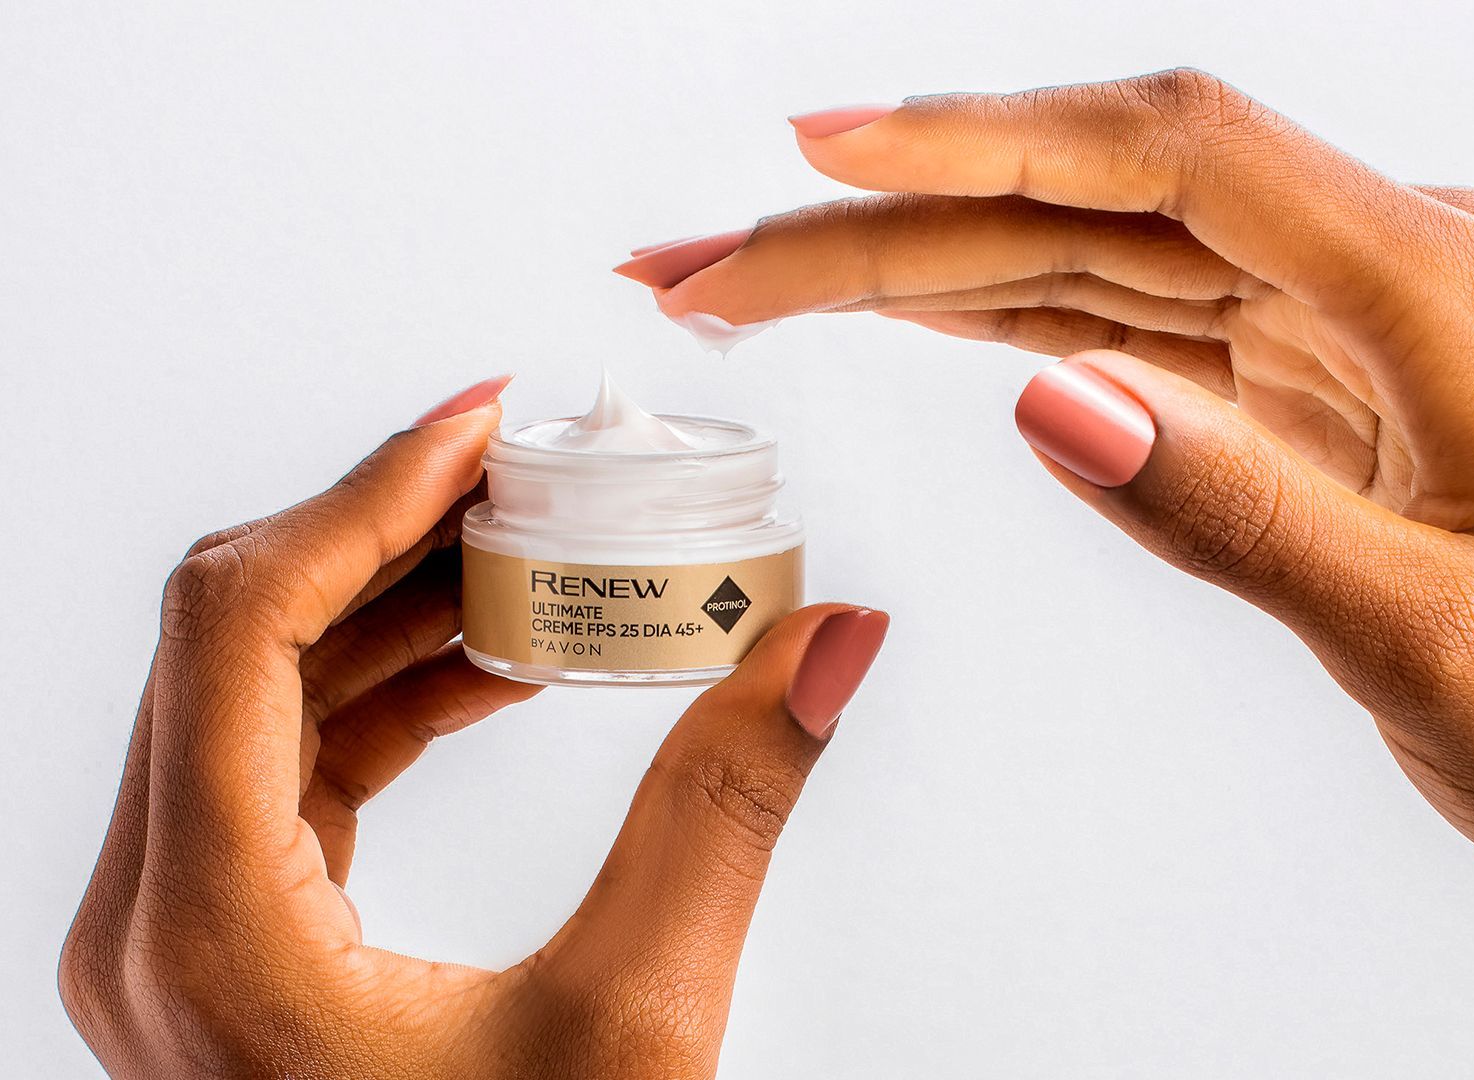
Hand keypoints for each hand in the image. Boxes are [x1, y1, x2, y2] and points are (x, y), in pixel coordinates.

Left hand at [59, 377, 888, 1077]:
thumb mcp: (636, 1030)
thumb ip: (728, 808)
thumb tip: (832, 638)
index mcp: (207, 931)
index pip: (238, 624)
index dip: (367, 492)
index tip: (485, 422)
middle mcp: (151, 918)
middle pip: (236, 635)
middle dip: (389, 529)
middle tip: (528, 470)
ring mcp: (175, 932)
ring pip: (255, 689)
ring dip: (391, 603)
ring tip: (532, 550)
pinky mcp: (223, 940)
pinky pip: (284, 761)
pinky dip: (387, 691)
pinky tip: (496, 662)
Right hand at [615, 70, 1473, 885]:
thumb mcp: (1446, 646)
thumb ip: (1243, 515)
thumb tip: (1046, 400)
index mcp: (1429, 291)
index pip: (1166, 158)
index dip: (981, 137)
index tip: (821, 152)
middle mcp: (1381, 277)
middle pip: (1090, 207)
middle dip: (882, 225)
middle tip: (711, 267)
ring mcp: (1348, 329)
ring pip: (1097, 263)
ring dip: (924, 271)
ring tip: (766, 291)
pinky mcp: (1325, 389)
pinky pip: (1147, 328)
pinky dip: (1019, 320)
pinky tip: (930, 323)